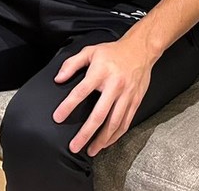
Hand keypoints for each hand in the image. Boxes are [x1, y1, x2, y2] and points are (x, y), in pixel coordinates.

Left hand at [52, 39, 157, 156]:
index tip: (58, 117)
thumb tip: (58, 79)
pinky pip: (126, 122)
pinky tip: (107, 142)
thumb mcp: (90, 51)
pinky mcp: (135, 101)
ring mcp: (127, 95)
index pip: (81, 92)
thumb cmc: (113, 52)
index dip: (68, 106)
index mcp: (101, 72)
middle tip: (75, 146)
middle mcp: (114, 86)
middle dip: (86, 133)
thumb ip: (72, 64)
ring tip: (91, 150)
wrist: (141, 49)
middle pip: (99, 114)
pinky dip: (116, 135)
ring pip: (114, 122)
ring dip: (102, 139)